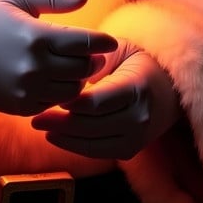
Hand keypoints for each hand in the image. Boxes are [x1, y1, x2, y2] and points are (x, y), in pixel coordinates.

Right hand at [0, 0, 117, 115]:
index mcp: (34, 35)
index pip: (82, 42)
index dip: (101, 41)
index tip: (110, 40)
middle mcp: (33, 66)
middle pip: (83, 68)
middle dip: (91, 59)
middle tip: (91, 52)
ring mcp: (26, 89)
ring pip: (73, 89)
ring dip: (78, 78)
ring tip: (73, 66)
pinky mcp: (20, 107)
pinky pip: (55, 103)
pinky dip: (61, 92)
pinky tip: (54, 79)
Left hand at [31, 39, 181, 159]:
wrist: (167, 89)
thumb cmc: (137, 63)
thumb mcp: (119, 50)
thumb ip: (96, 60)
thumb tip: (70, 72)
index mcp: (137, 88)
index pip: (98, 102)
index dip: (72, 103)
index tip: (50, 97)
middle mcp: (139, 116)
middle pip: (93, 125)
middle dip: (61, 123)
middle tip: (35, 117)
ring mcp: (137, 137)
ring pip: (94, 142)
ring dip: (64, 137)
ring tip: (40, 126)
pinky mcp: (130, 150)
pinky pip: (98, 152)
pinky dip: (75, 146)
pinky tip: (56, 137)